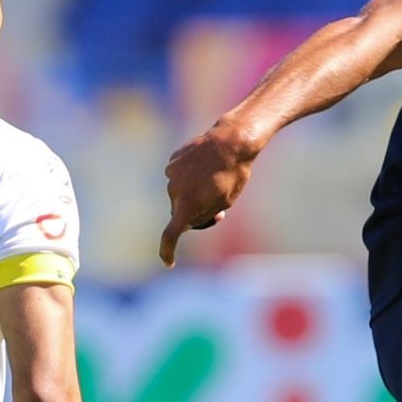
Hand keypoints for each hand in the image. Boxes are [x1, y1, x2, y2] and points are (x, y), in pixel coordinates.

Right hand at [159, 121, 258, 266]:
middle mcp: (174, 190)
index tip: (168, 262)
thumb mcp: (225, 201)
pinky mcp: (173, 161)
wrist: (231, 140)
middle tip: (219, 209)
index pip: (171, 234)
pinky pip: (178, 177)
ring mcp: (171, 174)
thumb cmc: (233, 174)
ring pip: (179, 194)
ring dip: (192, 194)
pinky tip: (205, 168)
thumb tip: (189, 218)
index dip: (168, 250)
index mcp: (188, 205)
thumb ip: (205, 214)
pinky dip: (189, 178)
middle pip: (181, 214)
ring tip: (213, 180)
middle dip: (195, 215)